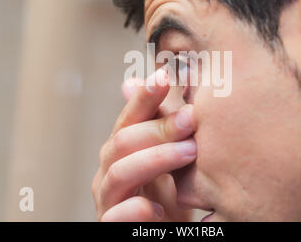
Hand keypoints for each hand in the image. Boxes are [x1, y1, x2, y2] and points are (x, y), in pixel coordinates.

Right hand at [92, 69, 196, 220]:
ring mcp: (108, 198)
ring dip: (155, 159)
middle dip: (159, 128)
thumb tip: (151, 75)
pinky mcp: (111, 224)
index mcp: (122, 148)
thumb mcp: (168, 156)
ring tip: (189, 152)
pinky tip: (158, 207)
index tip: (164, 75)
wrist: (158, 229)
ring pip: (120, 172)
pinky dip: (135, 210)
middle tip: (192, 119)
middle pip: (124, 140)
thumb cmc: (166, 192)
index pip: (129, 117)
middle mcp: (109, 169)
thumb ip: (161, 121)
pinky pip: (116, 217)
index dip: (144, 96)